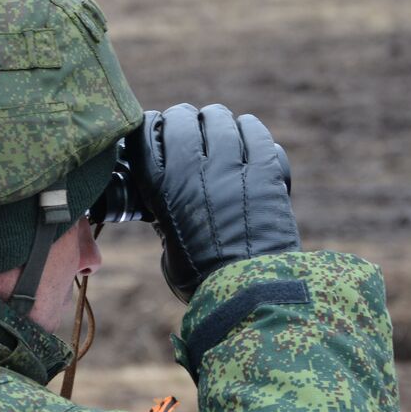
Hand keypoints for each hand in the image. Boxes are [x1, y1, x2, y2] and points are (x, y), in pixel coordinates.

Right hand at [131, 103, 299, 301]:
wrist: (248, 294)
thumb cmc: (203, 278)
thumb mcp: (168, 244)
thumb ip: (166, 214)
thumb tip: (167, 201)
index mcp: (160, 187)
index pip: (146, 133)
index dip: (152, 128)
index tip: (157, 133)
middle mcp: (191, 169)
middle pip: (182, 118)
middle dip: (184, 121)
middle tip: (190, 131)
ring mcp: (230, 167)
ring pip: (219, 118)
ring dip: (217, 122)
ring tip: (220, 133)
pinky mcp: (265, 171)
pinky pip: (256, 132)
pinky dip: (250, 130)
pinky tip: (247, 136)